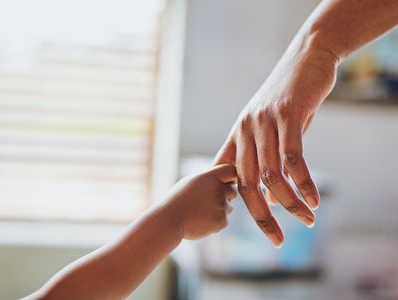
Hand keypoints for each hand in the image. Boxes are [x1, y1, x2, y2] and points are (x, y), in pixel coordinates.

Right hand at [164, 164, 236, 239]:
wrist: (170, 219)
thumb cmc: (178, 199)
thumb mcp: (191, 181)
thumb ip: (209, 179)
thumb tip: (223, 179)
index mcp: (210, 177)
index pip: (232, 171)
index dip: (231, 177)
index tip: (227, 183)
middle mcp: (218, 190)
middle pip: (233, 191)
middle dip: (225, 196)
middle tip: (209, 201)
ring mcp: (221, 206)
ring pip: (229, 207)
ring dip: (220, 209)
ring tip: (201, 211)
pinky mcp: (222, 220)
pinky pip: (225, 219)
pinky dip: (216, 221)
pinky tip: (202, 220)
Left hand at [215, 40, 338, 246]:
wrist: (306, 58)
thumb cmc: (287, 99)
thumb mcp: (271, 130)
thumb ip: (266, 161)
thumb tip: (270, 197)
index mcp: (237, 135)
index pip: (228, 176)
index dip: (235, 204)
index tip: (249, 223)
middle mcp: (246, 130)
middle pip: (246, 183)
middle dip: (260, 216)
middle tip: (276, 240)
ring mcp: (264, 122)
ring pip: (271, 174)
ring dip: (289, 202)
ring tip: (308, 218)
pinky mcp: (287, 115)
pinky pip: (293, 158)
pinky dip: (304, 182)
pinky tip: (314, 198)